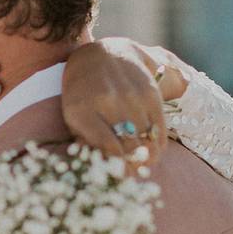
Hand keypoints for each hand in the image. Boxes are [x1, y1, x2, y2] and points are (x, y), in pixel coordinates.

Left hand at [62, 39, 170, 164]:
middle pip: (128, 146)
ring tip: (143, 166)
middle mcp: (108, 101)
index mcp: (82, 110)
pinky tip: (153, 152)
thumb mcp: (73, 116)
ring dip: (147, 158)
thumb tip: (103, 170)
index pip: (107, 148)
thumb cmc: (81, 94)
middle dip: (132, 166)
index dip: (117, 168)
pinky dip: (158, 144)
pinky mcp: (150, 92)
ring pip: (146, 138)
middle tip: (133, 175)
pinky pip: (159, 127)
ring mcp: (131, 96)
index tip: (120, 179)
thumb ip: (86, 142)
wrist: (101, 54)